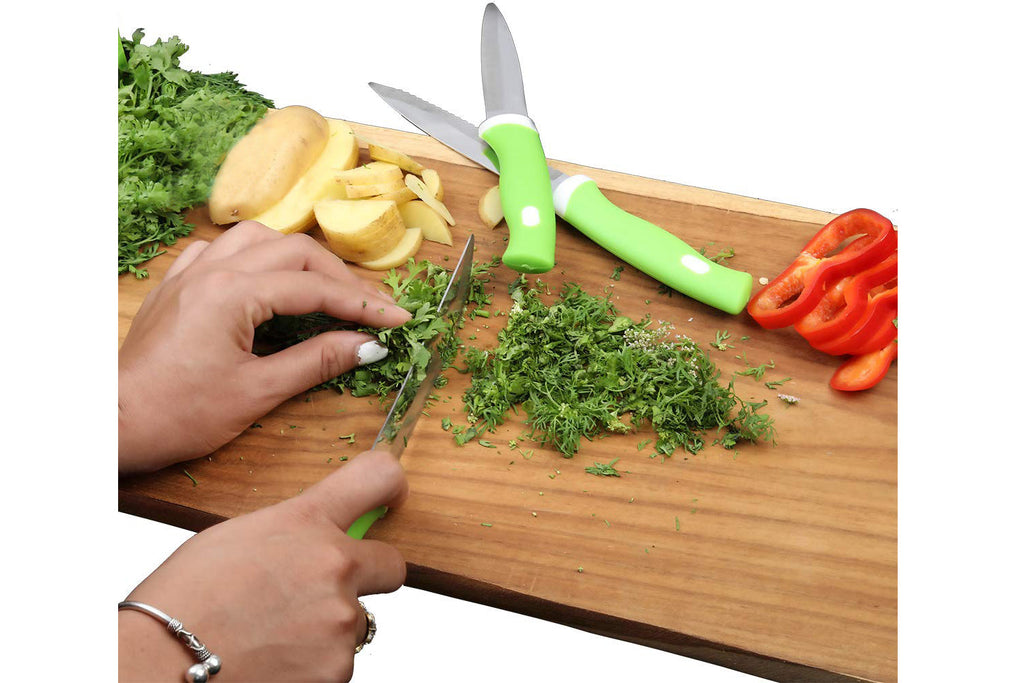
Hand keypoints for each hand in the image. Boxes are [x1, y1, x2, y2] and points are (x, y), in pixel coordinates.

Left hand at [118, 221, 411, 472]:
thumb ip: (317, 362)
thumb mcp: (257, 392)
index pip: (315, 287)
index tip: (398, 318)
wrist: (114, 424)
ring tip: (325, 286)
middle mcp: (212, 269)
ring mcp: (190, 272)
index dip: (363, 303)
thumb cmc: (178, 414)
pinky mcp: (175, 284)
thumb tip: (367, 346)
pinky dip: (253, 256)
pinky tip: (264, 279)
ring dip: (298, 256)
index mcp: (233, 293)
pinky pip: (220, 249)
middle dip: (339, 277)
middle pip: (295, 251)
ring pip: (258, 237)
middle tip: (371, 308)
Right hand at [118, 449, 407, 682]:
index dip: (389, 486)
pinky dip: (313, 665)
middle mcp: (335, 566)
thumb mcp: (238, 538)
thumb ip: (293, 531)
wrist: (158, 665)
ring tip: (273, 635)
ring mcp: (340, 622)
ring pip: (356, 622)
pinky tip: (273, 661)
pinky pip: (338, 662)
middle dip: (368, 575)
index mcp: (306, 522)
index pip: (377, 478)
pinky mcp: (337, 670)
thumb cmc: (181, 601)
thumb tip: (316, 537)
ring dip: (327, 628)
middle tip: (327, 589)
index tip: (389, 498)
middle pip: (392, 564)